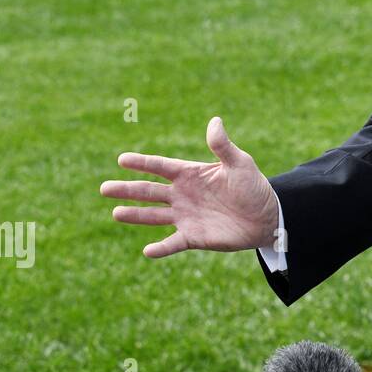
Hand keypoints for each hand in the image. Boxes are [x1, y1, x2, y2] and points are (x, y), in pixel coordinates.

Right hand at [101, 117, 280, 258]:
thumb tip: (215, 121)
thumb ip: (223, 146)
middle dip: (127, 189)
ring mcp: (185, 216)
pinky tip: (147, 251)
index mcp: (191, 174)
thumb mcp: (240, 163)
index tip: (121, 159)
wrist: (267, 217)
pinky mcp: (193, 237)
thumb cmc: (254, 187)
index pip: (161, 167)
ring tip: (116, 213)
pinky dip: (160, 248)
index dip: (142, 163)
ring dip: (135, 215)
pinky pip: (172, 243)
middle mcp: (182, 195)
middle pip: (149, 191)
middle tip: (104, 187)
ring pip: (153, 216)